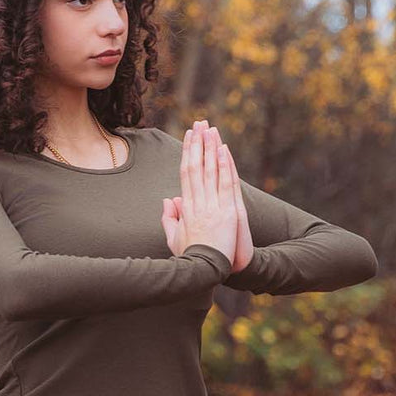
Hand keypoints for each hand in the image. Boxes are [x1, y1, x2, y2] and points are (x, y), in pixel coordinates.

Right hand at [162, 120, 254, 271]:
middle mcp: (198, 202)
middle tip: (200, 123)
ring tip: (211, 128)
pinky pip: (225, 184)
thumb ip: (169, 219)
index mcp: (186, 208)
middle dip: (198, 143)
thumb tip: (168, 200)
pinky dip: (224, 165)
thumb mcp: (174, 239)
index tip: (190, 137)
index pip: (186, 174)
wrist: (203, 271)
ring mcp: (213, 206)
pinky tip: (223, 149)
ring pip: (210, 171)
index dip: (188, 153)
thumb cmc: (189, 258)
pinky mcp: (227, 212)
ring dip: (210, 148)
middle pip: (196, 166)